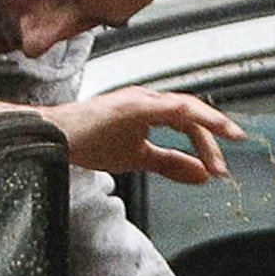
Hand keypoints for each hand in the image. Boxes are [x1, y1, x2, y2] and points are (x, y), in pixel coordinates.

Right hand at [44, 86, 242, 184]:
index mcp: (150, 110)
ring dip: (207, 130)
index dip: (207, 143)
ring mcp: (140, 100)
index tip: (220, 166)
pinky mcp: (132, 106)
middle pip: (191, 116)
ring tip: (218, 156)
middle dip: (211, 143)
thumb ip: (171, 164)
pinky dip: (191, 117)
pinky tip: (204, 128)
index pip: (188, 123)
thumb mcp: (138, 158)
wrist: (53, 139)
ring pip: (186, 109)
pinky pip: (170, 108)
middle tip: (221, 170)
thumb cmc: (86, 142)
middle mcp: (148, 100)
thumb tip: (202, 174)